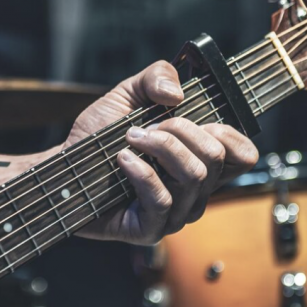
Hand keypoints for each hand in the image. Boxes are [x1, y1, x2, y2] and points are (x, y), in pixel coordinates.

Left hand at [65, 61, 258, 244]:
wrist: (63, 168)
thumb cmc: (98, 138)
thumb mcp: (128, 94)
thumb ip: (156, 76)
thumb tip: (177, 94)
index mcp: (200, 161)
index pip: (244, 155)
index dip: (229, 132)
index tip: (197, 118)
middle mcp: (195, 191)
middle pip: (215, 158)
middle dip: (180, 130)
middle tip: (147, 126)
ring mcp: (176, 214)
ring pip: (193, 176)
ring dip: (160, 147)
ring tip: (130, 138)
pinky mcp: (151, 230)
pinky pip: (163, 200)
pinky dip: (141, 172)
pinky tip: (122, 159)